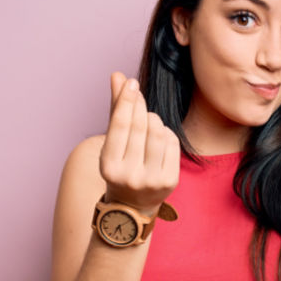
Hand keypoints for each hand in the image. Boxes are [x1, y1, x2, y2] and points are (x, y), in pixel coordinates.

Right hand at [99, 72, 179, 216]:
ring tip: (148, 120)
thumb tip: (117, 75)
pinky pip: (172, 144)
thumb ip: (115, 109)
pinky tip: (160, 136)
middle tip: (137, 94)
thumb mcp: (112, 142)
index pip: (120, 124)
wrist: (132, 206)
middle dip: (140, 107)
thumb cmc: (120, 166)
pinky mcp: (170, 181)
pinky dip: (167, 133)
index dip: (126, 100)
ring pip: (158, 132)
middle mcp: (129, 175)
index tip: (131, 82)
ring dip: (154, 119)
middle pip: (140, 126)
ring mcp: (151, 180)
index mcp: (108, 166)